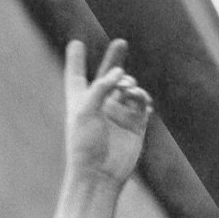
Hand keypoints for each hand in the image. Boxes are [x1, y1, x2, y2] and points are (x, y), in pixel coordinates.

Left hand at [64, 39, 151, 188]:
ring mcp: (118, 114)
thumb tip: (121, 73)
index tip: (76, 44)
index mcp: (81, 102)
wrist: (99, 174)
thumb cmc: (85, 144)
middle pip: (109, 77)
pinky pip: (142, 103)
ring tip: (128, 91)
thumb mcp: (86, 110)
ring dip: (130, 84)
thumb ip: (102, 86)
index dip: (76, 60)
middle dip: (115, 59)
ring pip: (129, 87)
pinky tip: (141, 101)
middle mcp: (100, 105)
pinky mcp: (134, 125)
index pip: (77, 76)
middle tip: (121, 43)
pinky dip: (143, 97)